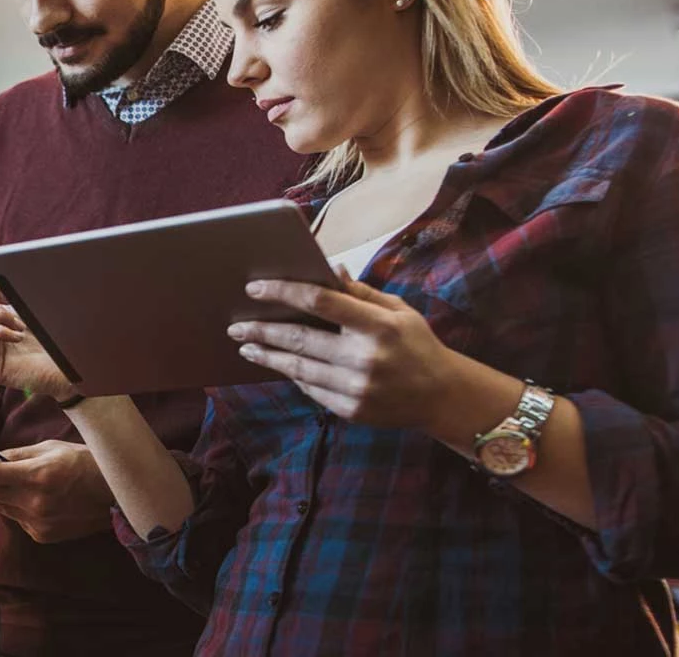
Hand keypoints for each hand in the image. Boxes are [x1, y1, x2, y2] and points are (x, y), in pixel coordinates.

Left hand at [0, 440, 113, 542]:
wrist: (116, 495)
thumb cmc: (85, 463)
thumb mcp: (50, 448)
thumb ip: (17, 454)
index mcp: (36, 476)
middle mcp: (34, 503)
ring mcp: (38, 523)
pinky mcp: (42, 535)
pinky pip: (15, 518)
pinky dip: (8, 504)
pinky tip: (7, 494)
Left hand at [230, 267, 459, 428]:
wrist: (442, 396)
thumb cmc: (416, 345)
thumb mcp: (398, 311)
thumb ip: (360, 293)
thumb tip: (329, 269)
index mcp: (378, 325)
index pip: (320, 301)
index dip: (284, 291)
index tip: (255, 287)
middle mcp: (364, 357)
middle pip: (299, 338)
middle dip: (262, 329)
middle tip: (236, 325)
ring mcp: (356, 387)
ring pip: (297, 368)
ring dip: (267, 356)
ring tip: (246, 345)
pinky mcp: (350, 410)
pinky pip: (311, 389)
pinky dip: (293, 375)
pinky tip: (278, 364)